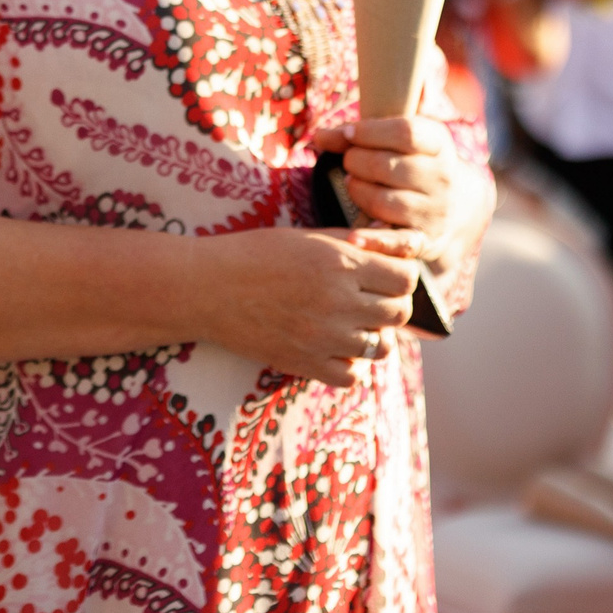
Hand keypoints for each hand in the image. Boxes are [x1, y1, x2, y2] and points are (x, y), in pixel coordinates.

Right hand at [191, 227, 422, 387]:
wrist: (206, 287)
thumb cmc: (254, 254)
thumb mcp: (306, 237)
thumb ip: (353, 242)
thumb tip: (396, 247)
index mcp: (340, 262)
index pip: (406, 278)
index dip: (400, 276)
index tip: (384, 275)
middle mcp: (339, 300)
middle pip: (399, 313)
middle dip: (390, 304)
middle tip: (367, 299)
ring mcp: (324, 336)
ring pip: (381, 347)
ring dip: (372, 335)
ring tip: (348, 324)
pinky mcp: (306, 363)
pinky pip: (352, 375)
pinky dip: (348, 363)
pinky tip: (331, 347)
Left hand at [317, 116, 462, 262]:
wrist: (453, 206)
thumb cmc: (410, 161)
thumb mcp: (394, 139)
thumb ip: (355, 133)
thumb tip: (320, 137)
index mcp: (439, 143)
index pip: (404, 132)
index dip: (369, 132)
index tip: (348, 134)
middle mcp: (442, 177)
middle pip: (385, 166)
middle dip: (354, 161)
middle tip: (349, 162)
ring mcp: (435, 211)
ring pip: (382, 201)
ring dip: (357, 191)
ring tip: (354, 184)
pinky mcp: (424, 240)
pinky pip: (398, 243)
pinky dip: (374, 241)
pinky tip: (353, 238)